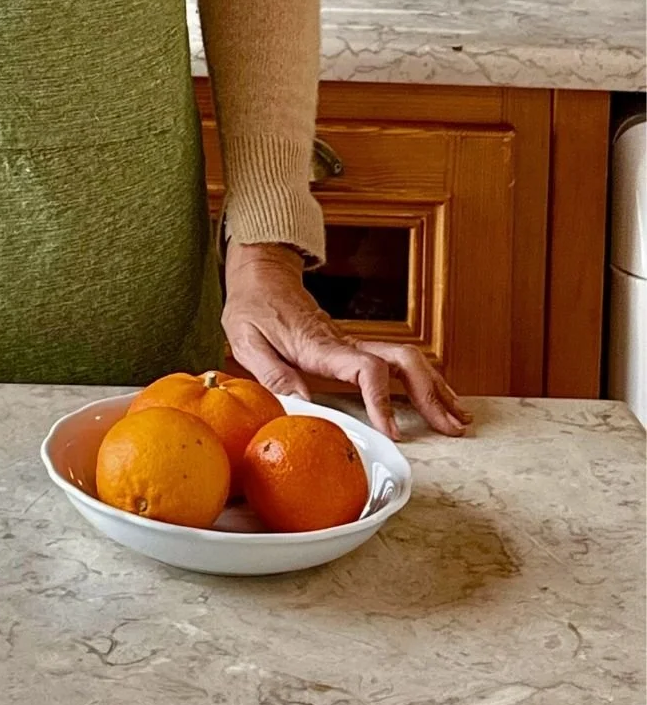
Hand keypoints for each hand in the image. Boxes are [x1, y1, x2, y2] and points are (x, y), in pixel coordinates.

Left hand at [221, 240, 471, 440]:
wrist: (261, 272)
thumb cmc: (252, 306)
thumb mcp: (247, 340)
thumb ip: (273, 374)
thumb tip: (303, 409)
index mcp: (322, 346)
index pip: (367, 369)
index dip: (383, 400)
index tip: (392, 432)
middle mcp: (346, 342)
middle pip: (404, 361)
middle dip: (431, 395)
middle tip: (452, 428)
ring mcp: (353, 342)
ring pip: (408, 359)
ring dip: (436, 388)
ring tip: (458, 418)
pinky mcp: (353, 346)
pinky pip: (396, 362)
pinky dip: (422, 380)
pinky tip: (436, 399)